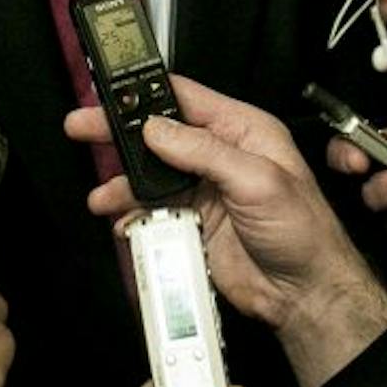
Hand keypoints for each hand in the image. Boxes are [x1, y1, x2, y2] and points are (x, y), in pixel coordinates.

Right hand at [72, 76, 386, 386]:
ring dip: (123, 184)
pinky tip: (124, 223)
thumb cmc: (302, 232)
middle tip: (83, 127)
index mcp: (243, 131)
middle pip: (158, 134)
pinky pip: (153, 213)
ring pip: (150, 176)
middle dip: (119, 133)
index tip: (111, 93)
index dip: (146, 93)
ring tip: (102, 196)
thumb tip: (157, 128)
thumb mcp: (258, 180)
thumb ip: (205, 151)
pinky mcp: (193, 223)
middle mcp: (220, 155)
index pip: (186, 98)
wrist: (304, 293)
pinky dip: (133, 217)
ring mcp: (204, 190)